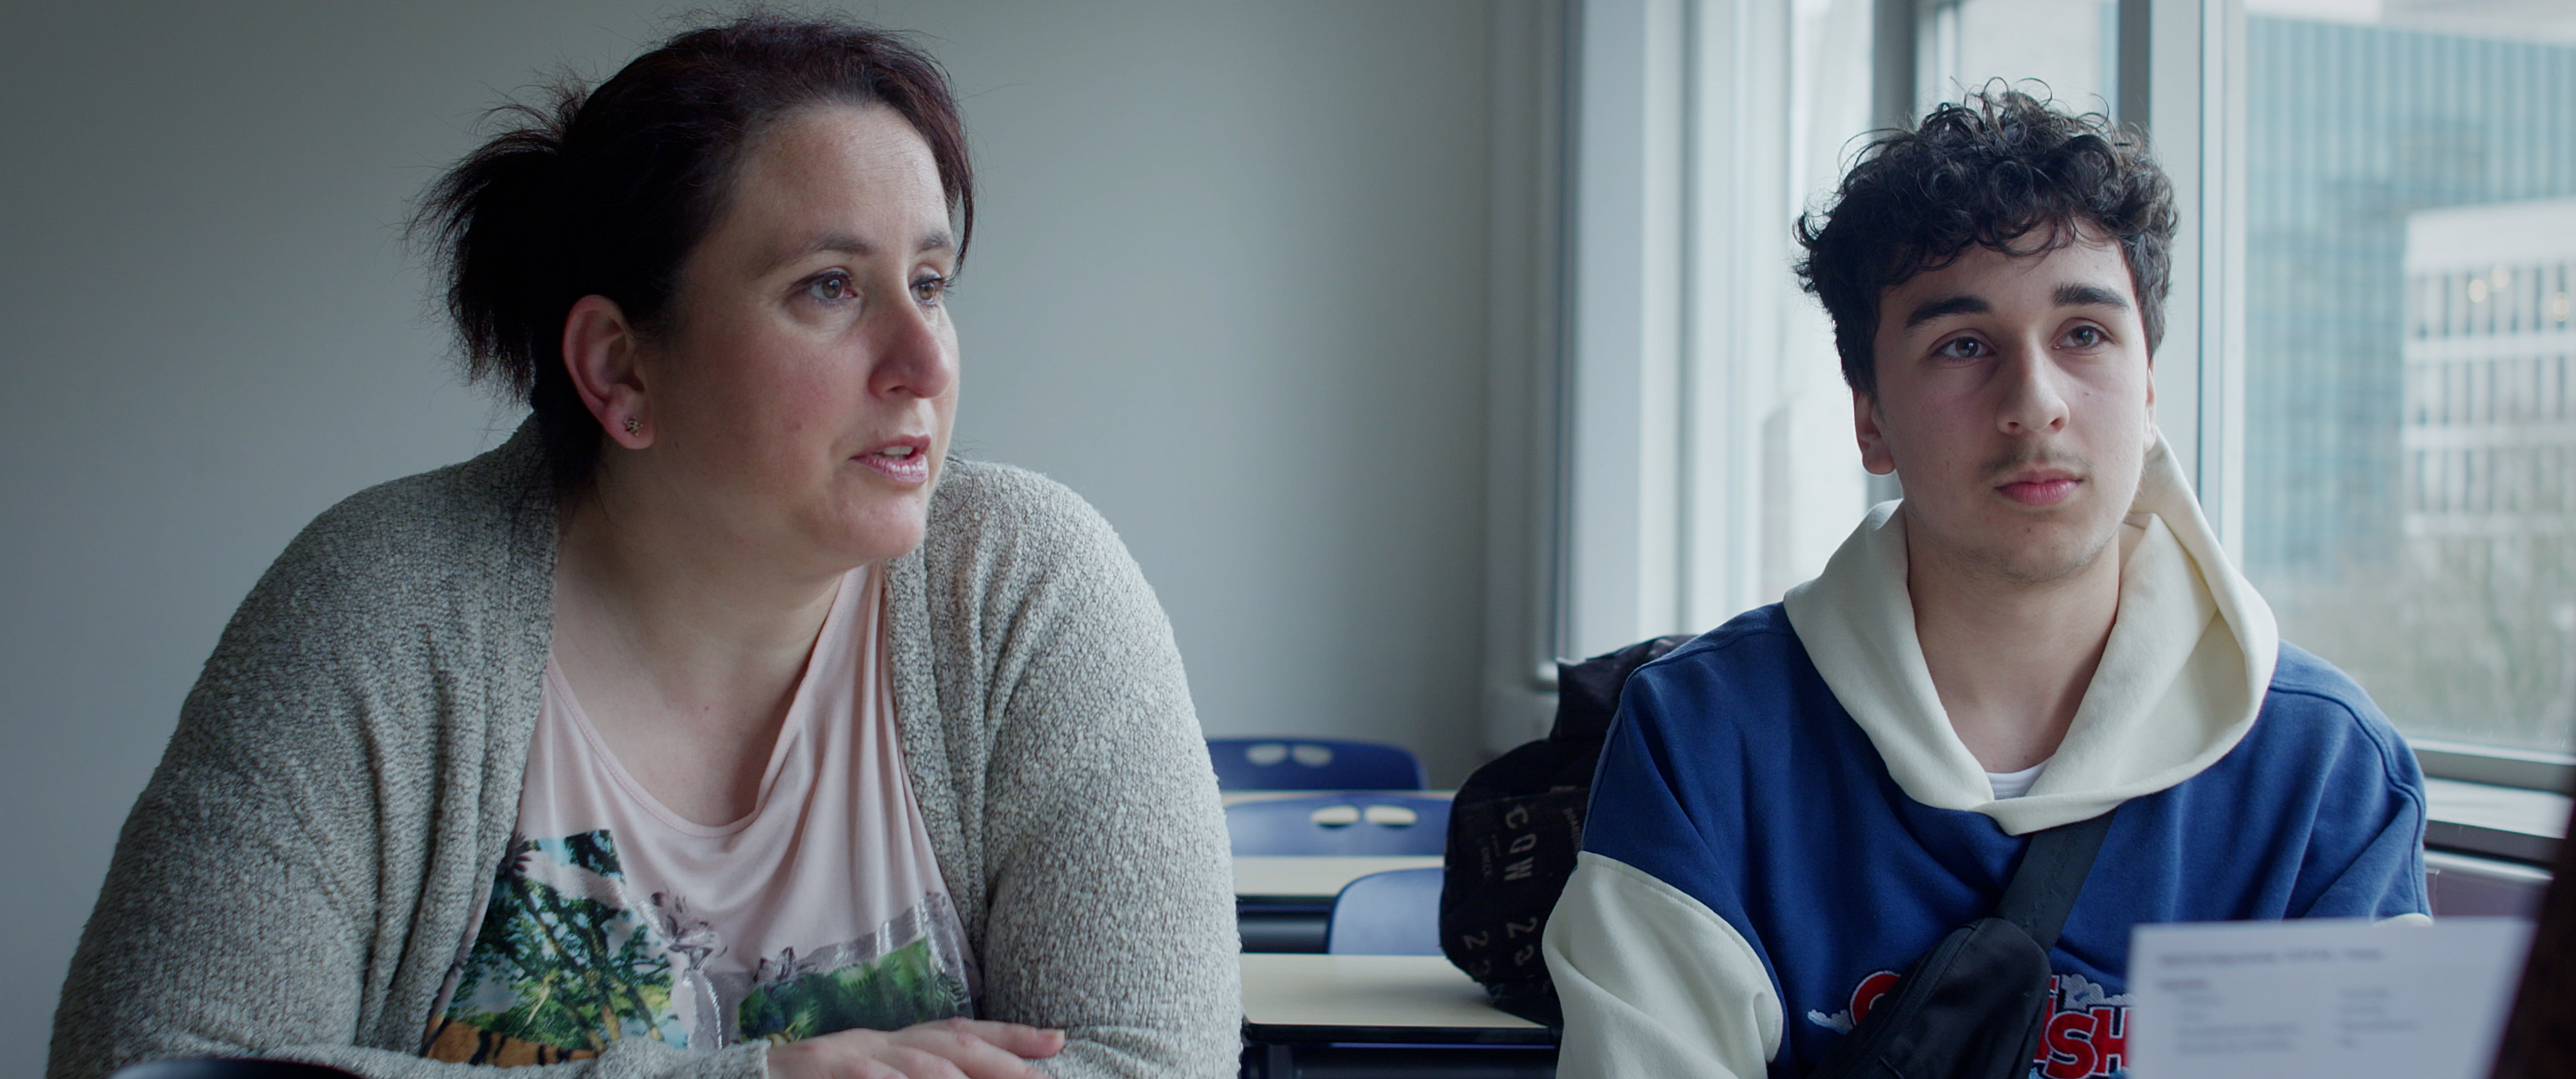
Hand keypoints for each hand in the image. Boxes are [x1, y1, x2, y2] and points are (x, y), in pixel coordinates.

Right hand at [766, 1017, 1067, 1078]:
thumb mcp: (875, 1078)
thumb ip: (914, 1075)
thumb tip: (962, 1074)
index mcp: (895, 1046)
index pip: (961, 1034)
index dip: (1011, 1036)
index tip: (1058, 1040)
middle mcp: (877, 1043)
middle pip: (949, 1042)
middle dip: (1001, 1057)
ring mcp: (844, 1054)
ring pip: (909, 1061)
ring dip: (949, 1075)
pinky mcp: (812, 1069)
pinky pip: (856, 1076)